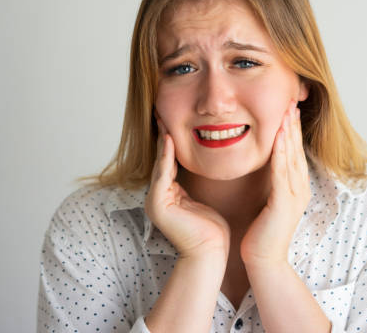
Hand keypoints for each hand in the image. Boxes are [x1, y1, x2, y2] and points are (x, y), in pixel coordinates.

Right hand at [144, 117, 230, 259]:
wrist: (210, 253)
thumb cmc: (211, 230)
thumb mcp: (201, 200)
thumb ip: (194, 185)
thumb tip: (202, 168)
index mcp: (167, 196)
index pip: (168, 163)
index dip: (170, 142)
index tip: (171, 122)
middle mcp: (157, 196)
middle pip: (161, 160)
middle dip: (162, 136)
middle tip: (161, 112)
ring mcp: (155, 201)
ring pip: (160, 165)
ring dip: (163, 142)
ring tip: (163, 119)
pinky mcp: (158, 204)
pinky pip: (163, 175)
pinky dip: (166, 157)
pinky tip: (169, 140)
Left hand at [240, 99, 310, 267]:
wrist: (265, 260)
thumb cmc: (262, 232)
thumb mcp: (269, 202)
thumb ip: (272, 185)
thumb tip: (267, 169)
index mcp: (296, 187)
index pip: (295, 153)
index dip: (292, 131)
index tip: (288, 110)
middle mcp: (300, 188)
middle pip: (297, 150)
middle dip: (294, 125)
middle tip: (291, 102)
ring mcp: (294, 195)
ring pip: (292, 158)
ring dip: (290, 133)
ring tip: (287, 112)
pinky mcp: (284, 203)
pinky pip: (282, 173)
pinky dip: (282, 153)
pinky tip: (279, 138)